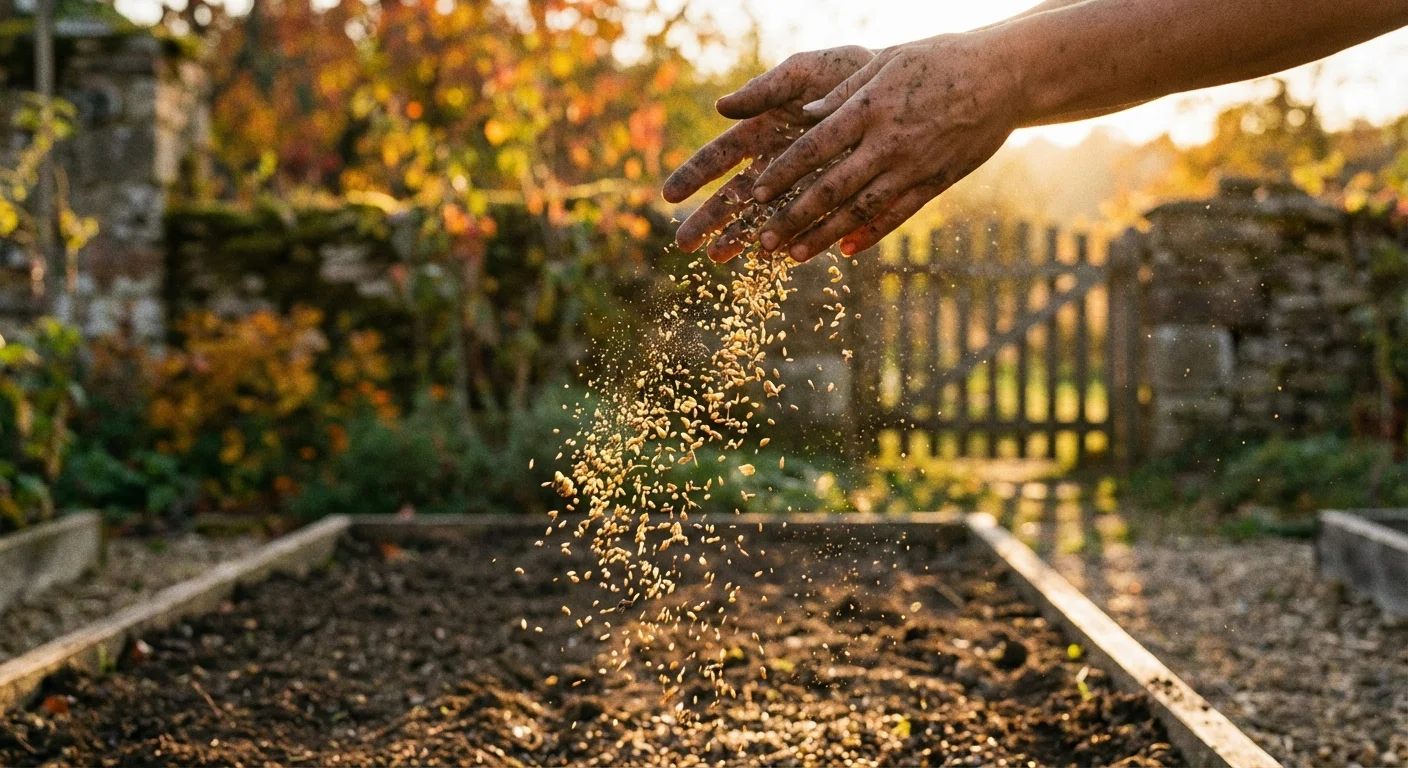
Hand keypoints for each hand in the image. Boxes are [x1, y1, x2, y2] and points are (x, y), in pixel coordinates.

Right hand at [661, 46, 875, 261]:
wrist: (898, 88)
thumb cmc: (846, 72)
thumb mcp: (804, 72)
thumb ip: (765, 89)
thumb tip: (720, 107)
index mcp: (760, 130)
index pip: (717, 157)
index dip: (692, 176)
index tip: (668, 196)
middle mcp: (773, 162)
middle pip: (732, 196)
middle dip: (708, 219)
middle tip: (683, 244)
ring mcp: (798, 184)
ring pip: (761, 216)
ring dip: (739, 237)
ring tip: (717, 259)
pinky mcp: (828, 199)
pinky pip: (803, 224)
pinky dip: (785, 239)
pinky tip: (767, 258)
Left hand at [749, 31, 1024, 260]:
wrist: (1002, 75)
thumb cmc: (937, 61)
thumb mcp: (885, 65)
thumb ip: (843, 92)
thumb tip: (805, 115)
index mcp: (868, 109)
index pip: (814, 148)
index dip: (783, 175)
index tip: (757, 194)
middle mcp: (887, 143)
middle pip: (830, 188)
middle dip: (793, 217)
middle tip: (763, 241)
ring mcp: (912, 167)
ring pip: (860, 210)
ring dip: (824, 236)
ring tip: (794, 255)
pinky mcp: (934, 182)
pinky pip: (897, 215)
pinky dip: (871, 235)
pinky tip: (847, 251)